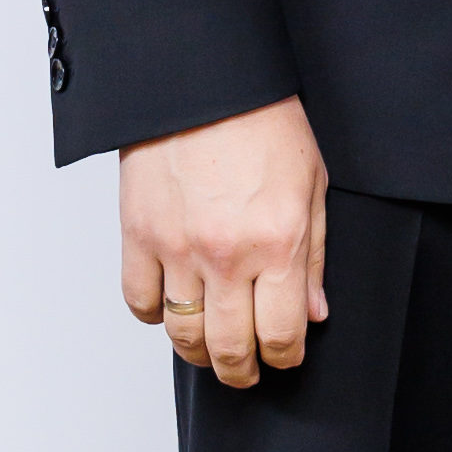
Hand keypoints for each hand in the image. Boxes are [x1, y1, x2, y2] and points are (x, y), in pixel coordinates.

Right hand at [119, 97, 329, 388]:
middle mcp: (225, 255)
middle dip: (243, 372)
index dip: (284, 358)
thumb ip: (314, 257)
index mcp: (278, 243)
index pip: (280, 335)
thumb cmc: (265, 122)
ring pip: (183, 335)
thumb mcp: (312, 185)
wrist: (204, 79)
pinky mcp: (137, 234)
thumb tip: (313, 314)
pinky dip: (156, 314)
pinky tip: (173, 306)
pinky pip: (140, 301)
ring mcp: (176, 248)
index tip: (285, 357)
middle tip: (247, 372)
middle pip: (230, 348)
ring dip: (199, 353)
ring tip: (211, 350)